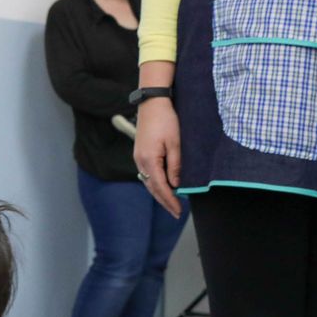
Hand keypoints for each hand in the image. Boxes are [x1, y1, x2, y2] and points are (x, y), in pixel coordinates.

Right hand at [133, 98, 183, 217]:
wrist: (152, 103)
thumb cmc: (166, 120)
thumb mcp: (175, 143)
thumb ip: (175, 166)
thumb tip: (176, 185)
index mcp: (149, 160)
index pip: (160, 187)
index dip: (169, 200)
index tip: (178, 211)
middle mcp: (140, 161)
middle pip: (152, 187)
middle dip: (164, 201)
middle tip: (176, 213)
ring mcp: (138, 157)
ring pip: (148, 182)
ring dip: (159, 194)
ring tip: (170, 203)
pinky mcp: (140, 153)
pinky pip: (146, 174)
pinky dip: (155, 184)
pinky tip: (163, 186)